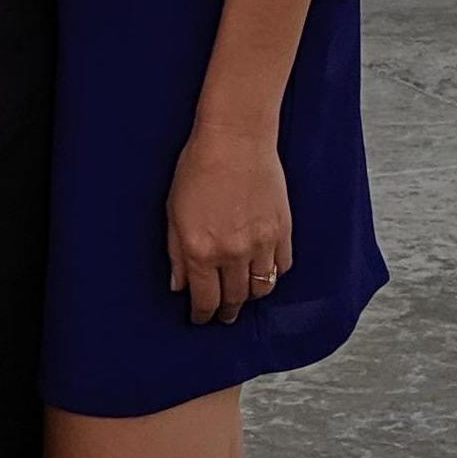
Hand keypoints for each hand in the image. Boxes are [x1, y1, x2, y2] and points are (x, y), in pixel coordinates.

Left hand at [165, 115, 293, 325]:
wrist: (235, 138)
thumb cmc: (198, 169)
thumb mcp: (174, 211)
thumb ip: (176, 254)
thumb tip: (178, 286)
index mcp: (200, 250)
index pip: (205, 300)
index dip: (202, 315)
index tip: (201, 319)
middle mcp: (232, 253)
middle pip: (235, 300)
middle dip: (227, 311)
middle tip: (224, 313)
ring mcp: (261, 243)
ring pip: (261, 288)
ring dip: (251, 296)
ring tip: (244, 293)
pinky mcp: (282, 230)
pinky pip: (282, 266)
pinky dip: (273, 273)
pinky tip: (263, 269)